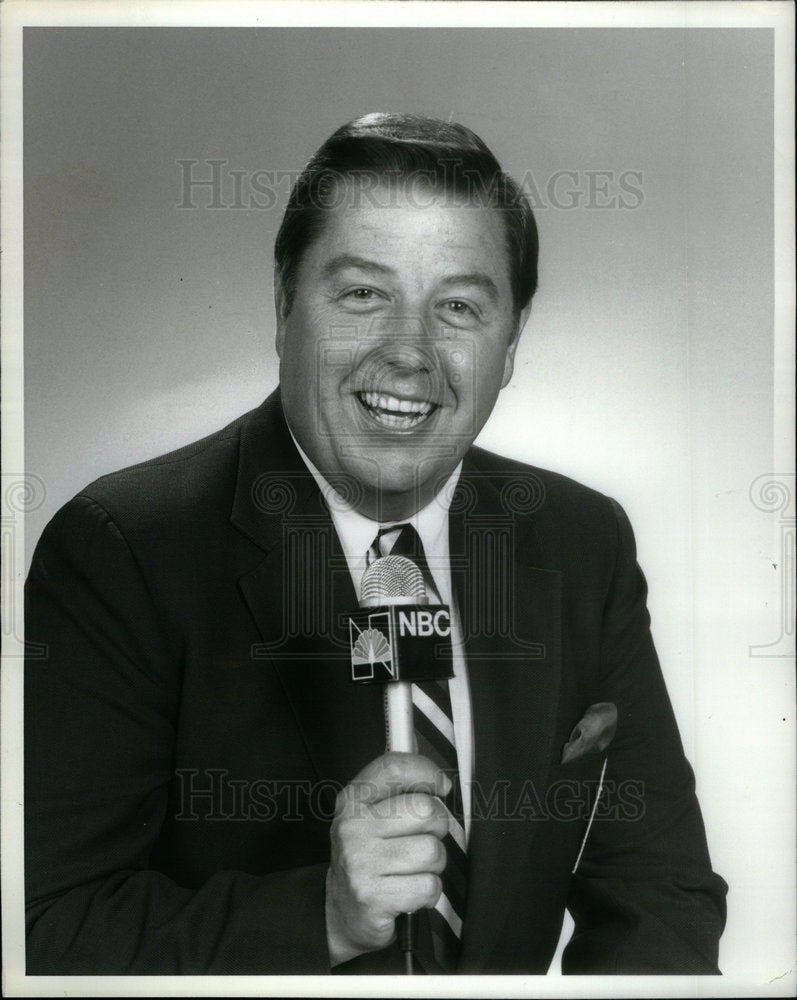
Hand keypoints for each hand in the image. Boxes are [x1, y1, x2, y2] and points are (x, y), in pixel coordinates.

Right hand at [325, 751, 450, 966]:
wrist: (340, 911)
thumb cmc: (366, 857)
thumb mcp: (370, 814)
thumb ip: (396, 787)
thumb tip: (432, 766)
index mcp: (353, 800)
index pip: (395, 766)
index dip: (427, 772)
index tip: (440, 785)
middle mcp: (353, 827)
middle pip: (426, 810)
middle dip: (437, 828)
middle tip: (423, 839)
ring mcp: (360, 862)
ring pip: (432, 851)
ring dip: (433, 864)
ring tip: (413, 868)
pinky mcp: (373, 896)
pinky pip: (429, 887)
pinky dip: (428, 893)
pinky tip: (410, 890)